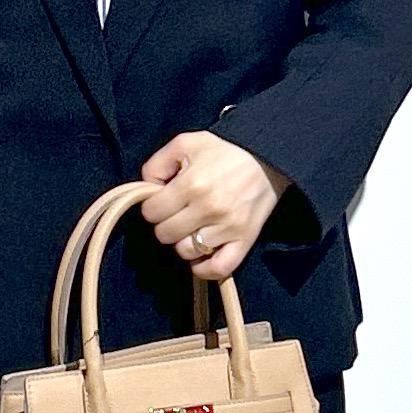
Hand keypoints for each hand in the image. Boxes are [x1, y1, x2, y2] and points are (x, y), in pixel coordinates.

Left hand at [140, 130, 291, 279]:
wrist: (265, 157)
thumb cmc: (223, 150)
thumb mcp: (184, 143)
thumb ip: (157, 163)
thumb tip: (146, 188)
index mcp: (191, 184)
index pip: (151, 213)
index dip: (152, 206)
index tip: (163, 200)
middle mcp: (208, 208)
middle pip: (165, 235)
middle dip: (166, 223)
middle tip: (178, 211)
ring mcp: (227, 227)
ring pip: (187, 252)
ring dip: (184, 242)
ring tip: (192, 227)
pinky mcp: (245, 240)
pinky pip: (218, 269)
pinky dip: (205, 268)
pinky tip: (200, 255)